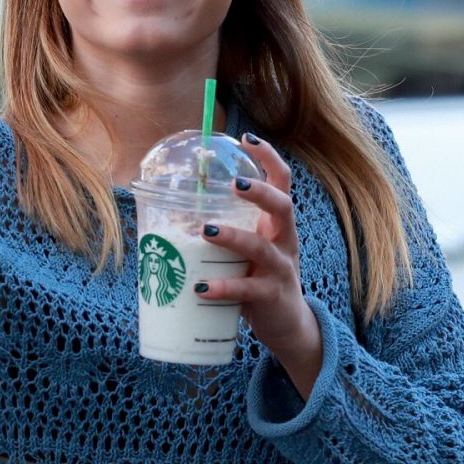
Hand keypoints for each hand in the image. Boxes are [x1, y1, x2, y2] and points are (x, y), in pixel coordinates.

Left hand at [195, 133, 323, 398]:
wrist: (288, 325)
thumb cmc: (259, 278)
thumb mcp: (249, 249)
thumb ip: (226, 229)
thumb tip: (176, 212)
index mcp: (277, 223)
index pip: (281, 181)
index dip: (268, 157)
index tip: (247, 137)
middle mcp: (284, 240)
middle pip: (282, 206)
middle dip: (259, 192)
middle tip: (235, 183)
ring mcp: (280, 269)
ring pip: (261, 247)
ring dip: (233, 236)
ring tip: (206, 231)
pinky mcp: (270, 296)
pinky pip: (246, 291)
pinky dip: (221, 288)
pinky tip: (200, 288)